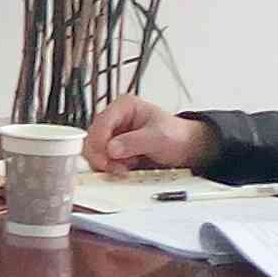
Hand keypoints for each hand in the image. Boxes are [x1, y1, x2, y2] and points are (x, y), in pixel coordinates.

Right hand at [86, 96, 213, 173]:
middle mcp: (115, 120)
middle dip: (101, 155)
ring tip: (123, 168)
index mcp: (124, 107)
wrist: (184, 149)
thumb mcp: (158, 136)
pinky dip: (109, 168)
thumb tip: (112, 148)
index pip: (102, 122)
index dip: (100, 141)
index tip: (107, 157)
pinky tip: (124, 169)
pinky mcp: (113, 151)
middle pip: (92, 138)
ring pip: (93, 151)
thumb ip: (135, 142)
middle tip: (115, 167)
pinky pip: (101, 161)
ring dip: (105, 164)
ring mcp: (113, 136)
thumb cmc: (176, 135)